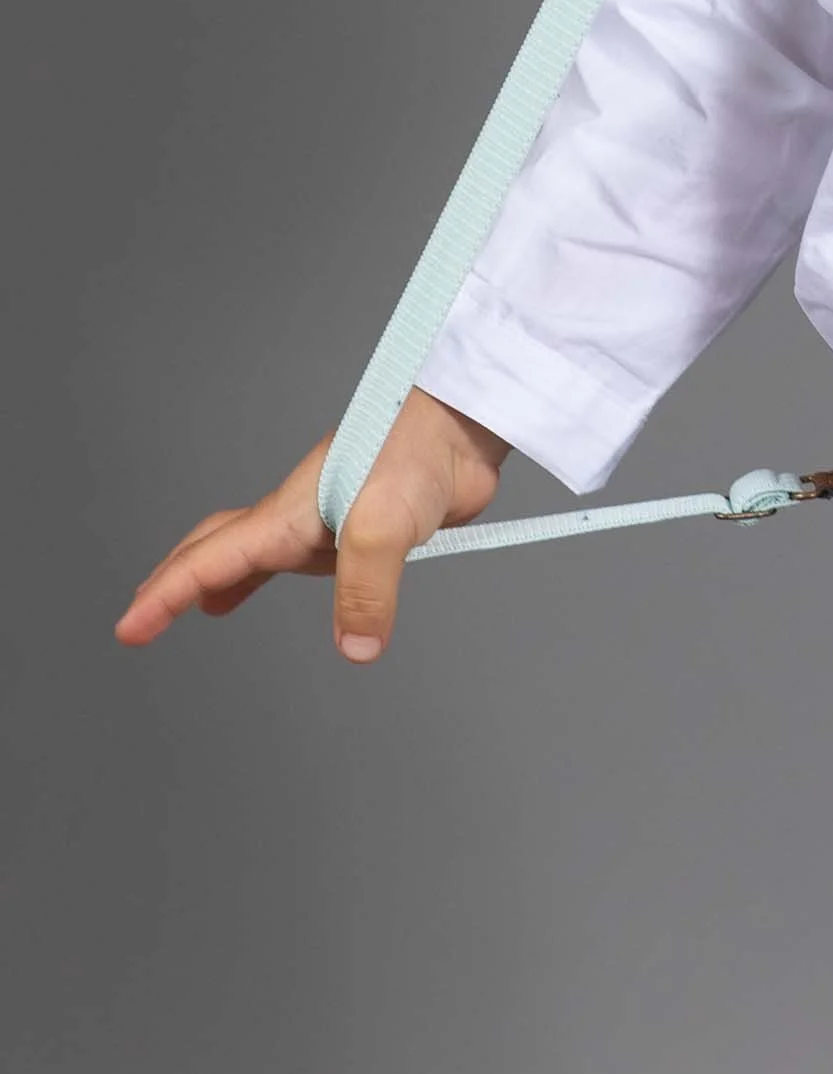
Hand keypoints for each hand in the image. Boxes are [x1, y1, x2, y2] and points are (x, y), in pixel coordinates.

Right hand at [112, 387, 509, 665]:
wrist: (463, 424)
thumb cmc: (416, 453)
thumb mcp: (383, 528)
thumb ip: (365, 590)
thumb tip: (355, 649)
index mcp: (286, 515)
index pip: (208, 561)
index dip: (165, 596)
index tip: (128, 629)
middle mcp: (300, 516)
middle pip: (219, 548)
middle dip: (177, 580)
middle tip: (144, 613)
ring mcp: (331, 518)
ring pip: (264, 551)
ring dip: (229, 575)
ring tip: (209, 606)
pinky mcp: (368, 524)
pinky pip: (315, 556)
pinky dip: (291, 572)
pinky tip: (313, 581)